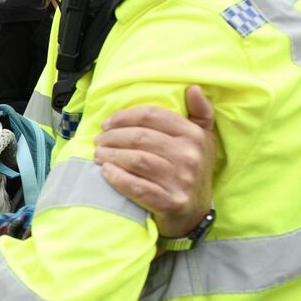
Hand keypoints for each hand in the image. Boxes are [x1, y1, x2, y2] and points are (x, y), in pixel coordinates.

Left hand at [95, 85, 215, 238]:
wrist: (195, 212)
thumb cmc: (192, 169)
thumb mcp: (203, 139)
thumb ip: (200, 112)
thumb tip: (193, 88)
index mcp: (194, 135)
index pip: (153, 116)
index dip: (124, 117)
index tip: (106, 123)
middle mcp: (189, 156)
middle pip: (141, 138)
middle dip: (113, 137)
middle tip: (98, 141)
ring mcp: (180, 180)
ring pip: (137, 160)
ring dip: (112, 155)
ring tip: (98, 155)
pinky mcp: (170, 202)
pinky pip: (138, 187)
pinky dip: (118, 178)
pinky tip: (106, 172)